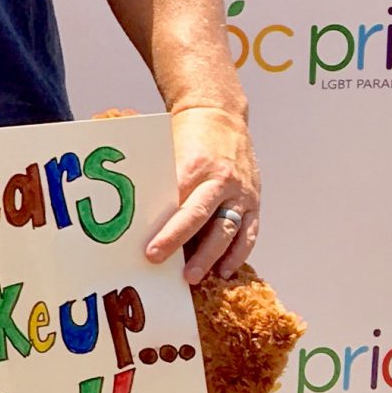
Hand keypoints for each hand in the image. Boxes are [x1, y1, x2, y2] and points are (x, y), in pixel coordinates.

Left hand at [144, 104, 260, 284]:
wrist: (221, 116)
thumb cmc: (186, 137)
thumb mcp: (169, 151)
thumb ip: (160, 182)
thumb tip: (137, 220)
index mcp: (196, 164)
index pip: (177, 199)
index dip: (163, 226)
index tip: (147, 248)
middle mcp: (222, 179)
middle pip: (200, 215)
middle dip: (179, 241)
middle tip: (160, 262)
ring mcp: (241, 192)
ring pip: (228, 229)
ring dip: (210, 257)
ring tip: (192, 277)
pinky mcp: (254, 201)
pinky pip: (249, 233)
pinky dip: (237, 254)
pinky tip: (223, 271)